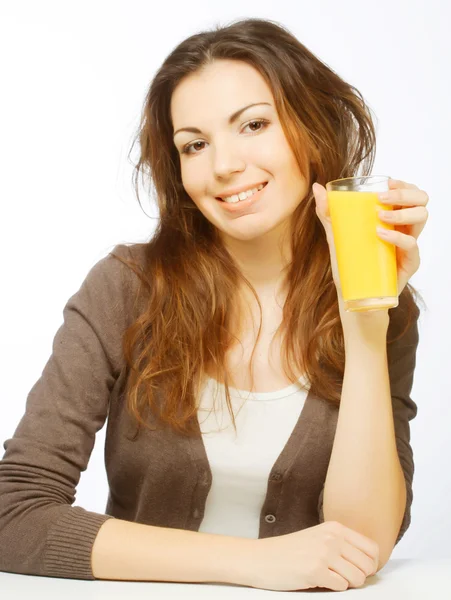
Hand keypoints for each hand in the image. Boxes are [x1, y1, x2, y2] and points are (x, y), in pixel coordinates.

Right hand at [245, 521, 379, 591]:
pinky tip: (319, 580)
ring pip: (358, 578)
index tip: (359, 569)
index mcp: (335, 528)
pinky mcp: (316, 571)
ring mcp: (324, 553)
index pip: (372, 548)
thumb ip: (342, 544)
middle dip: (360, 576)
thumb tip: (370, 564)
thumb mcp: (318, 538)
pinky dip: (334, 588)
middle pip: (368, 565)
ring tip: (330, 578)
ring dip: (347, 583)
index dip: (370, 564)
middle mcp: (332, 537)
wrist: (261, 558)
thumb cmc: (289, 551)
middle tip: (343, 577)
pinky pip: (342, 586)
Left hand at [312, 179, 428, 299]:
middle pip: (421, 200)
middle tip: (382, 197)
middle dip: (405, 193)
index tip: (388, 181)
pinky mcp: (409, 263)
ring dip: (402, 212)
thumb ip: (328, 214)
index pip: (409, 193)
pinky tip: (381, 234)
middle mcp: (404, 229)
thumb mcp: (336, 237)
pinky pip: (412, 245)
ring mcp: (408, 246)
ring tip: (379, 216)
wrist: (353, 297)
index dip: (403, 184)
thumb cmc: (349, 266)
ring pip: (421, 217)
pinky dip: (398, 236)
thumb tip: (317, 188)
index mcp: (392, 219)